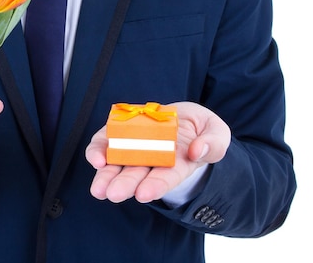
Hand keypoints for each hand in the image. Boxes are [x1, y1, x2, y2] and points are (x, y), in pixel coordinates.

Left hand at [85, 101, 230, 202]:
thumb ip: (213, 143)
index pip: (166, 177)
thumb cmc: (201, 131)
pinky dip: (98, 150)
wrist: (183, 118)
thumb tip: (197, 151)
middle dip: (125, 185)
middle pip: (137, 175)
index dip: (156, 185)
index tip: (144, 194)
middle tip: (113, 194)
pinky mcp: (120, 134)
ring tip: (99, 189)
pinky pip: (105, 143)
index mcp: (178, 164)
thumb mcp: (217, 132)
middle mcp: (152, 161)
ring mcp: (134, 148)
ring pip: (117, 164)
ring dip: (106, 175)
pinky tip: (95, 158)